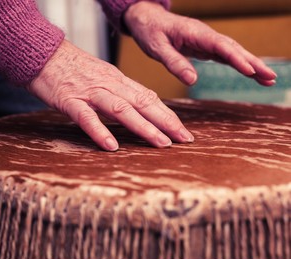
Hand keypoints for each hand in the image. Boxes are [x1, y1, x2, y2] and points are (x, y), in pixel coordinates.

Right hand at [27, 40, 193, 150]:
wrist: (42, 53)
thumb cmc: (71, 68)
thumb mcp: (101, 77)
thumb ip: (118, 93)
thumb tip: (137, 111)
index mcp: (117, 80)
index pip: (148, 97)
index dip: (168, 114)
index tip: (183, 131)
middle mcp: (108, 84)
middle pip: (142, 102)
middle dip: (166, 122)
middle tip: (185, 139)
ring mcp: (89, 92)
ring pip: (121, 109)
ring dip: (143, 127)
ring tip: (161, 143)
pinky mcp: (69, 100)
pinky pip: (86, 117)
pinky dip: (100, 131)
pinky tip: (111, 146)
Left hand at [124, 1, 276, 85]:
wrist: (146, 19)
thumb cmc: (150, 31)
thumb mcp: (157, 48)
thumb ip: (174, 63)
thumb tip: (193, 81)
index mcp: (195, 33)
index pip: (220, 46)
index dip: (236, 58)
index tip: (250, 71)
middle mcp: (205, 35)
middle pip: (233, 48)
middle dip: (253, 63)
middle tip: (271, 77)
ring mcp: (206, 40)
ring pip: (232, 52)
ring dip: (251, 64)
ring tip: (268, 79)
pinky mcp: (204, 47)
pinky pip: (224, 55)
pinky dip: (238, 64)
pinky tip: (250, 73)